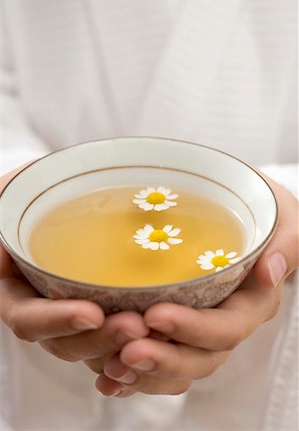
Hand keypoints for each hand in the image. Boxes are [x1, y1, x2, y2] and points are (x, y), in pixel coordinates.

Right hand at [0, 166, 148, 371]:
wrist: (57, 193)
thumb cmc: (31, 195)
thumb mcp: (9, 200)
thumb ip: (5, 225)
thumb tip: (3, 258)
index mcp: (17, 291)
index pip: (28, 319)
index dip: (57, 322)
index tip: (91, 313)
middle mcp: (46, 309)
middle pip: (68, 342)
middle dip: (103, 338)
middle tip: (137, 325)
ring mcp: (76, 312)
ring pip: (97, 345)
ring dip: (127, 343)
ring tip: (158, 330)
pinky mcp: (106, 308)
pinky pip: (119, 338)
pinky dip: (142, 342)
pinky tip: (167, 333)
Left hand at [95, 174, 297, 396]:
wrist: (234, 207)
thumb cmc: (258, 210)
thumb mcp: (281, 216)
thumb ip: (286, 242)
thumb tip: (269, 271)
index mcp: (252, 302)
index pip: (227, 328)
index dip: (193, 329)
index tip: (155, 315)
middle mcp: (225, 323)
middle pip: (199, 359)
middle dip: (163, 359)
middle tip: (126, 352)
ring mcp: (198, 330)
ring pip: (175, 367)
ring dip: (144, 374)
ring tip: (110, 368)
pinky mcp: (175, 329)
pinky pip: (157, 360)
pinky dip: (133, 375)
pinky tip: (106, 376)